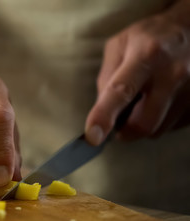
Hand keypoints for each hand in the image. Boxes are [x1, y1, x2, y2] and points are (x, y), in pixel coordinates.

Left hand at [85, 13, 189, 144]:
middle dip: (125, 130)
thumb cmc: (148, 37)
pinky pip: (173, 127)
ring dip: (143, 123)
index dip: (105, 116)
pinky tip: (161, 100)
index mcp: (146, 55)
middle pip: (144, 123)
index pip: (121, 91)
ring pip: (159, 129)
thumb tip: (100, 111)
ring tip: (144, 100)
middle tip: (118, 120)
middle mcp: (173, 74)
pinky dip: (160, 121)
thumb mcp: (119, 46)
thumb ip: (106, 77)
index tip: (93, 136)